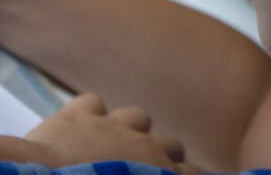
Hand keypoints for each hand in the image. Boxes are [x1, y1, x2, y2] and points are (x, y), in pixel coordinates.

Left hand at [26, 94, 196, 172]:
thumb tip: (138, 174)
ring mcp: (113, 126)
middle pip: (172, 144)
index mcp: (160, 173)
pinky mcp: (79, 114)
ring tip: (115, 147)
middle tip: (147, 172)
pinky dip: (89, 114)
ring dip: (131, 130)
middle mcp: (145, 146)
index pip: (192, 173)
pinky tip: (79, 127)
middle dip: (164, 156)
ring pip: (138, 116)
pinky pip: (93, 102)